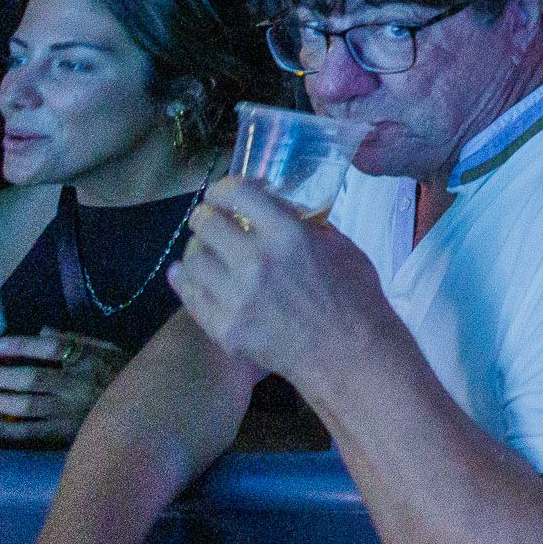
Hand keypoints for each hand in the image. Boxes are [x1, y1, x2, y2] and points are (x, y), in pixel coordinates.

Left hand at [0, 328, 130, 443]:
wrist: (148, 415)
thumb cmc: (124, 376)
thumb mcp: (108, 349)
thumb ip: (76, 339)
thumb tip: (42, 329)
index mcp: (88, 360)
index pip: (52, 349)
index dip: (24, 346)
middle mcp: (76, 386)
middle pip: (29, 379)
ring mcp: (69, 413)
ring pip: (24, 407)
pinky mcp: (65, 436)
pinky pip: (31, 434)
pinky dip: (6, 432)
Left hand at [168, 177, 388, 389]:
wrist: (349, 355)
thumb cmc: (355, 297)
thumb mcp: (339, 245)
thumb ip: (305, 225)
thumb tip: (280, 212)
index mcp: (287, 235)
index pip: (236, 193)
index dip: (224, 188)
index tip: (226, 194)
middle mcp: (255, 262)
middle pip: (206, 223)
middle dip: (207, 216)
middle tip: (213, 220)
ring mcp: (236, 298)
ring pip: (191, 260)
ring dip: (197, 249)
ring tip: (207, 251)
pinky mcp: (225, 329)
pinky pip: (190, 296)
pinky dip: (187, 280)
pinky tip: (189, 273)